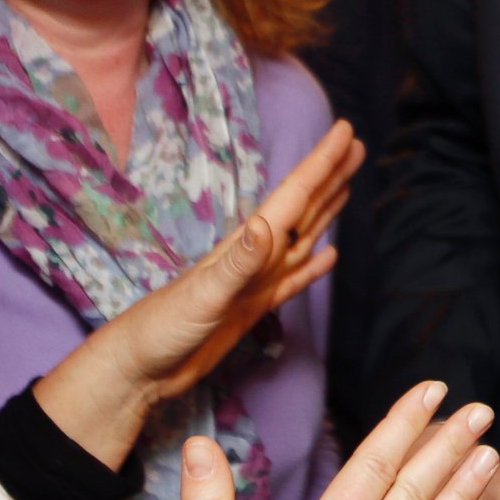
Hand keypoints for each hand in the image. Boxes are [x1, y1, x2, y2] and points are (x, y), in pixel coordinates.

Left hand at [34, 122, 361, 467]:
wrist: (142, 368)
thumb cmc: (163, 328)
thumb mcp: (203, 295)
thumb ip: (237, 263)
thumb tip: (264, 225)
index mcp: (246, 245)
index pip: (294, 196)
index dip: (321, 164)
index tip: (345, 131)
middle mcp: (256, 255)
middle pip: (303, 208)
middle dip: (330, 177)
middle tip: (357, 146)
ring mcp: (256, 281)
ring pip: (303, 237)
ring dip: (326, 211)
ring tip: (349, 185)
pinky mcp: (255, 306)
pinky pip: (294, 279)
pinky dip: (314, 267)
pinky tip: (330, 255)